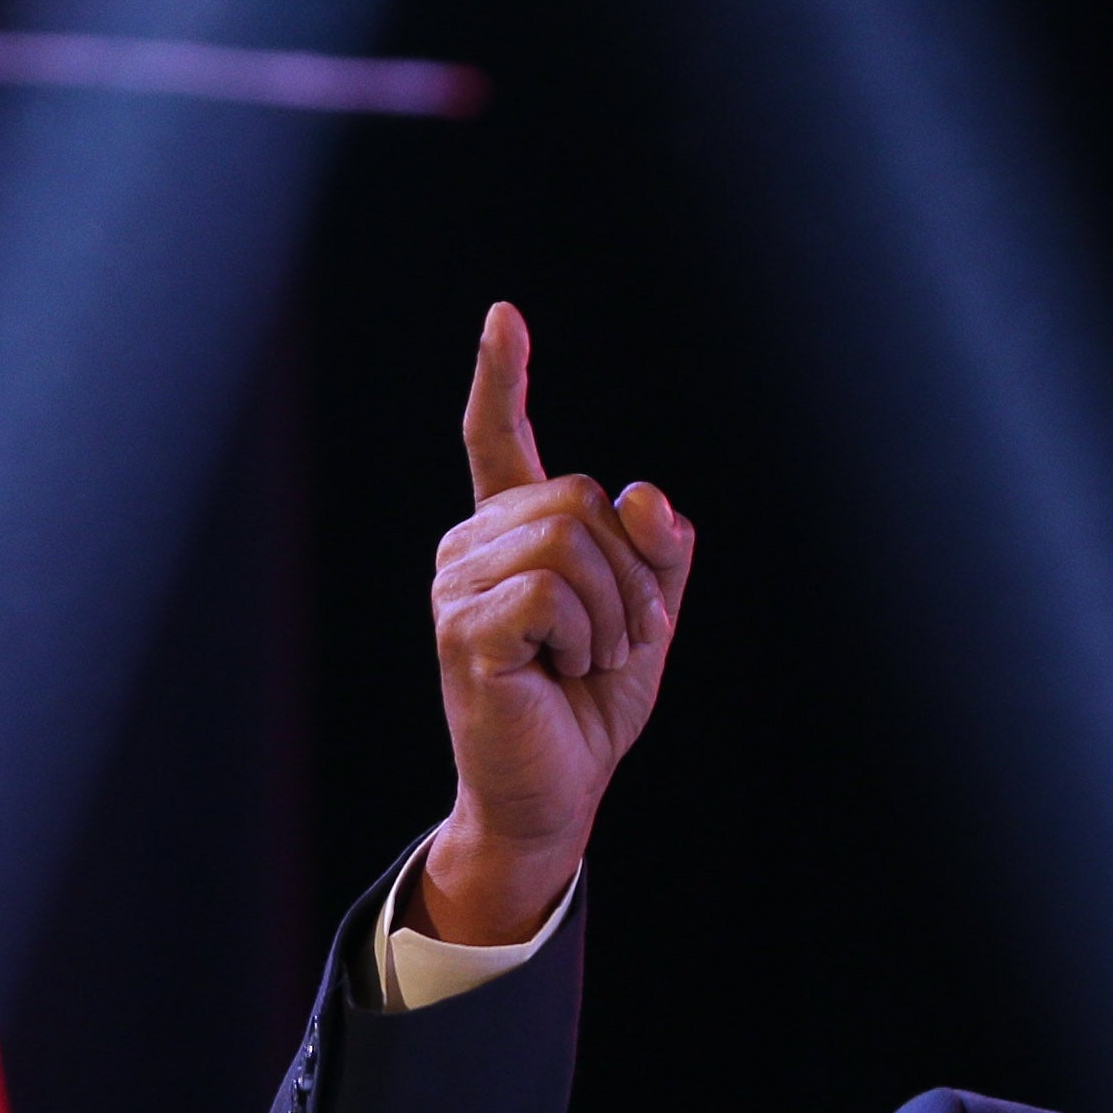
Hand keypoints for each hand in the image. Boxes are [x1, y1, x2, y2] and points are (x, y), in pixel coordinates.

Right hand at [419, 303, 695, 943]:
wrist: (554, 795)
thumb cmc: (588, 709)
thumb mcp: (645, 619)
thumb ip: (655, 553)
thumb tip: (646, 496)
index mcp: (509, 537)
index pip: (496, 441)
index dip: (502, 378)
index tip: (505, 317)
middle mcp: (470, 548)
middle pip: (581, 496)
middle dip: (632, 573)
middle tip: (619, 640)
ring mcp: (457, 587)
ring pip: (572, 540)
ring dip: (615, 610)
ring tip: (590, 660)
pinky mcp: (464, 630)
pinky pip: (553, 591)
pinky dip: (588, 635)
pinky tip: (568, 670)